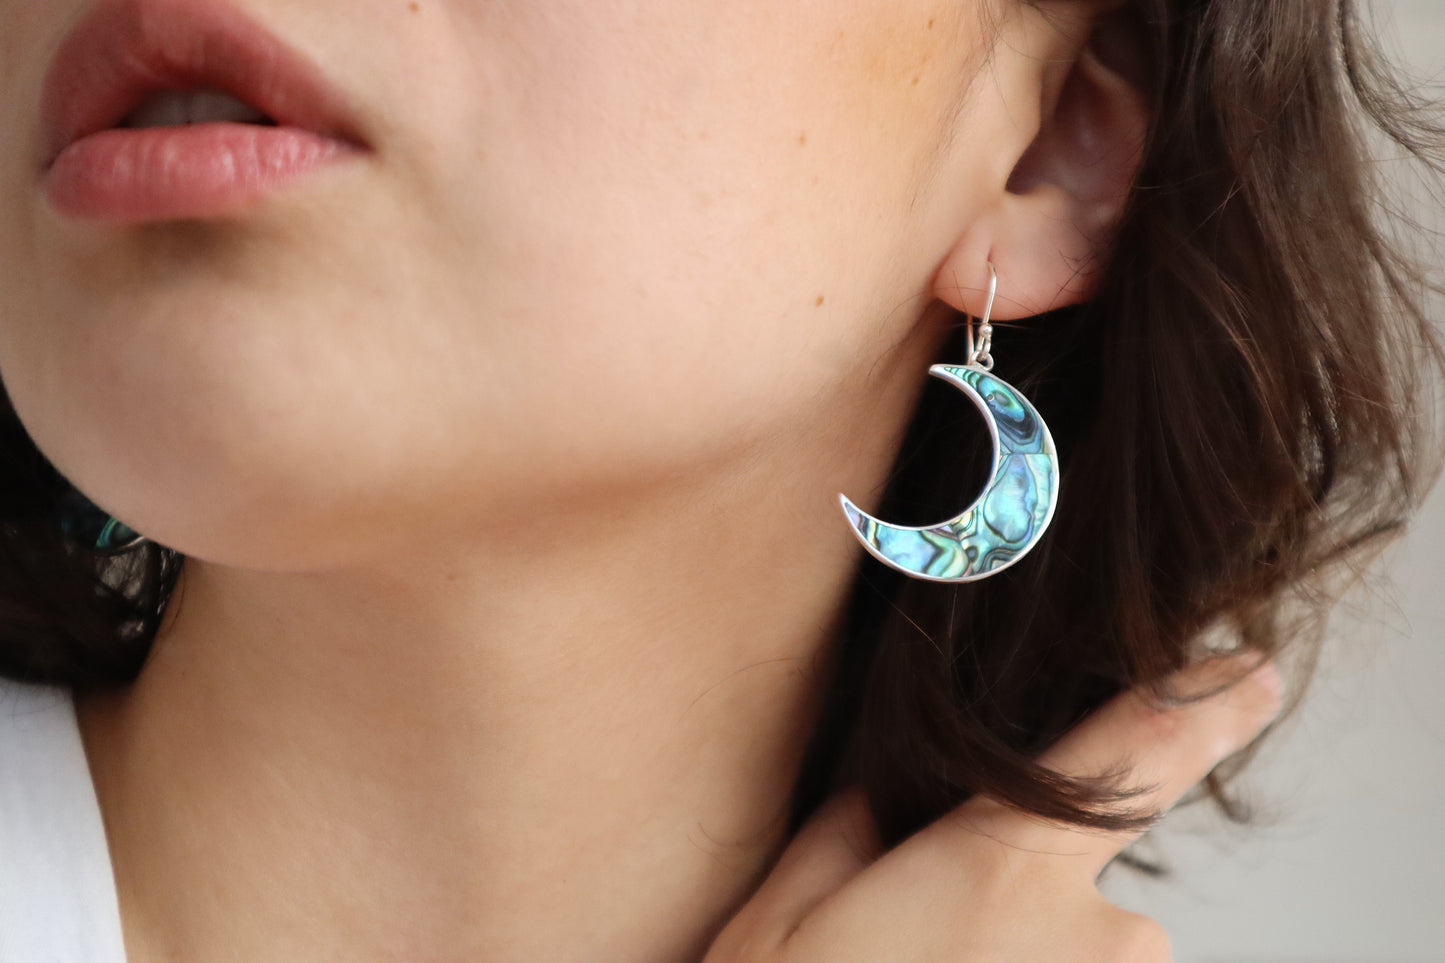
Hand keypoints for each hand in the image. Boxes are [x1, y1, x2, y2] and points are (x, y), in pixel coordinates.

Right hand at [704, 653, 1283, 961]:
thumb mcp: (779, 916)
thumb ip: (848, 829)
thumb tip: (884, 800)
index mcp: (1004, 867)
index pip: (1135, 751)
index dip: (1204, 701)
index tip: (1252, 673)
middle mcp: (1092, 939)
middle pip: (1084, 887)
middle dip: (1023, 908)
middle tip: (920, 952)